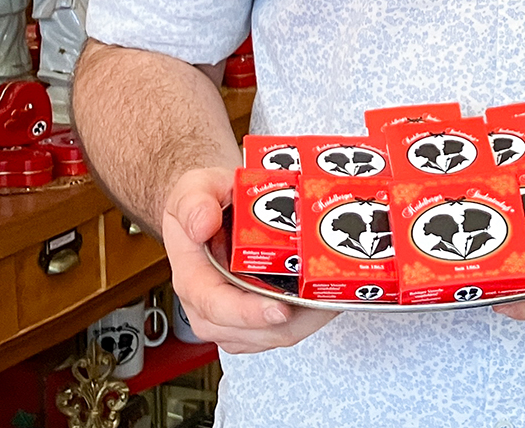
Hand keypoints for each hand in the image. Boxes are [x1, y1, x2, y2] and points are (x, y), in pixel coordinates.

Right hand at [158, 165, 337, 353]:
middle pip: (251, 331)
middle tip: (324, 299)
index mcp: (192, 276)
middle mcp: (207, 305)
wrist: (210, 210)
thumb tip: (203, 223)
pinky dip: (305, 321)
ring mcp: (230, 317)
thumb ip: (195, 202)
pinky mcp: (250, 321)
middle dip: (292, 320)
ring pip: (271, 336)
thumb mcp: (194, 188)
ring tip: (331, 296)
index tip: (279, 310)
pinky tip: (323, 298)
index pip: (215, 306)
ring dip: (305, 321)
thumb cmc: (203, 203)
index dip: (248, 313)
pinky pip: (279, 333)